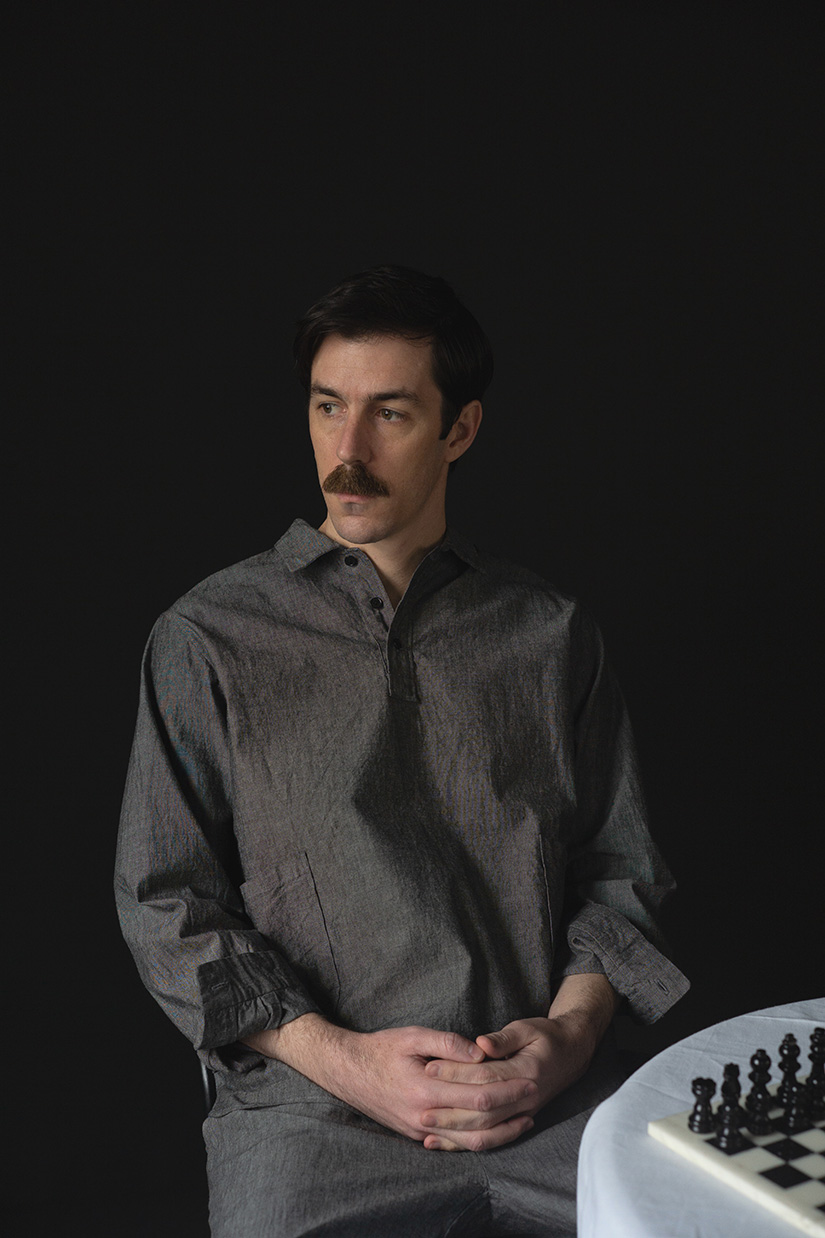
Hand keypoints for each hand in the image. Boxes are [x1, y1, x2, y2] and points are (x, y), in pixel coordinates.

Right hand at [243, 1016, 538, 1148]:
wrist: (347, 1072)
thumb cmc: (381, 1049)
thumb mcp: (412, 1035)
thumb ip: (447, 1043)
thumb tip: (481, 1053)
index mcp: (426, 1090)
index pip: (478, 1097)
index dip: (507, 1090)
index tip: (530, 1079)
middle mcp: (425, 1117)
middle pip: (480, 1123)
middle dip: (511, 1110)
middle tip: (536, 1097)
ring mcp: (421, 1131)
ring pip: (470, 1141)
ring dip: (501, 1132)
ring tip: (525, 1119)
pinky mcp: (418, 1136)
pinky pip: (454, 1144)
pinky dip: (479, 1140)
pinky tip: (496, 1131)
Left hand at [421, 1014, 592, 1150]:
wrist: (571, 1055)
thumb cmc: (546, 1036)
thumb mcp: (527, 1028)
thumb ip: (504, 1038)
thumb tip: (481, 1043)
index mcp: (527, 1071)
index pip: (485, 1076)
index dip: (456, 1073)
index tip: (430, 1068)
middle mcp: (525, 1098)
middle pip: (483, 1111)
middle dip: (450, 1111)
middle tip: (421, 1108)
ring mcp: (523, 1114)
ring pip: (486, 1131)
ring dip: (454, 1132)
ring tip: (425, 1127)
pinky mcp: (517, 1121)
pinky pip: (490, 1139)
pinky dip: (464, 1144)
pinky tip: (440, 1143)